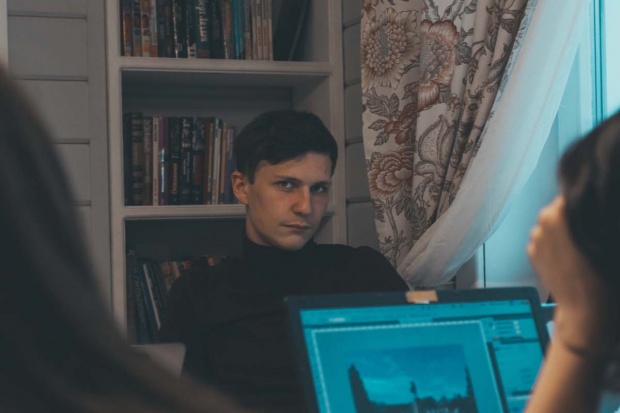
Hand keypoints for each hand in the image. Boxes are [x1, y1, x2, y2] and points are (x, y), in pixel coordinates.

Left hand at [527, 196, 617, 355]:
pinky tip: (569, 254)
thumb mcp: (602, 238)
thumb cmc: (600, 276)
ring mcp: (535, 237)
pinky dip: (553, 242)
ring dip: (562, 228)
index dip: (585, 200)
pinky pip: (543, 238)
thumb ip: (592, 215)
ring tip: (580, 243)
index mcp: (560, 213)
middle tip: (590, 227)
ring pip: (549, 223)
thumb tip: (591, 203)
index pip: (572, 193)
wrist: (585, 308)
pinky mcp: (532, 251)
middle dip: (573, 214)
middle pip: (559, 207)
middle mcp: (543, 222)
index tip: (594, 207)